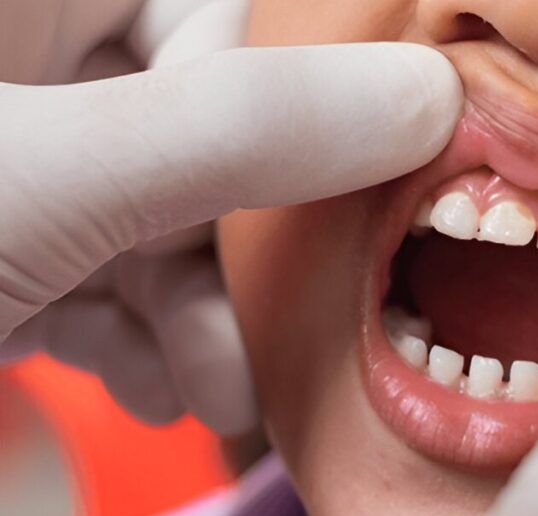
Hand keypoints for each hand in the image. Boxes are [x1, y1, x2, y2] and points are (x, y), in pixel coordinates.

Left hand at [0, 0, 462, 433]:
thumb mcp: (47, 178)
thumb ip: (237, 128)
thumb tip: (430, 97)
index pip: (219, 11)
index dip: (274, 100)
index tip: (304, 199)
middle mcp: (30, 67)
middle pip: (204, 127)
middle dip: (240, 248)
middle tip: (270, 318)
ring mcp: (26, 168)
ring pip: (162, 215)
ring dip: (203, 317)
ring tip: (215, 390)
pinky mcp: (6, 255)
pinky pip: (101, 276)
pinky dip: (138, 341)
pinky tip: (149, 390)